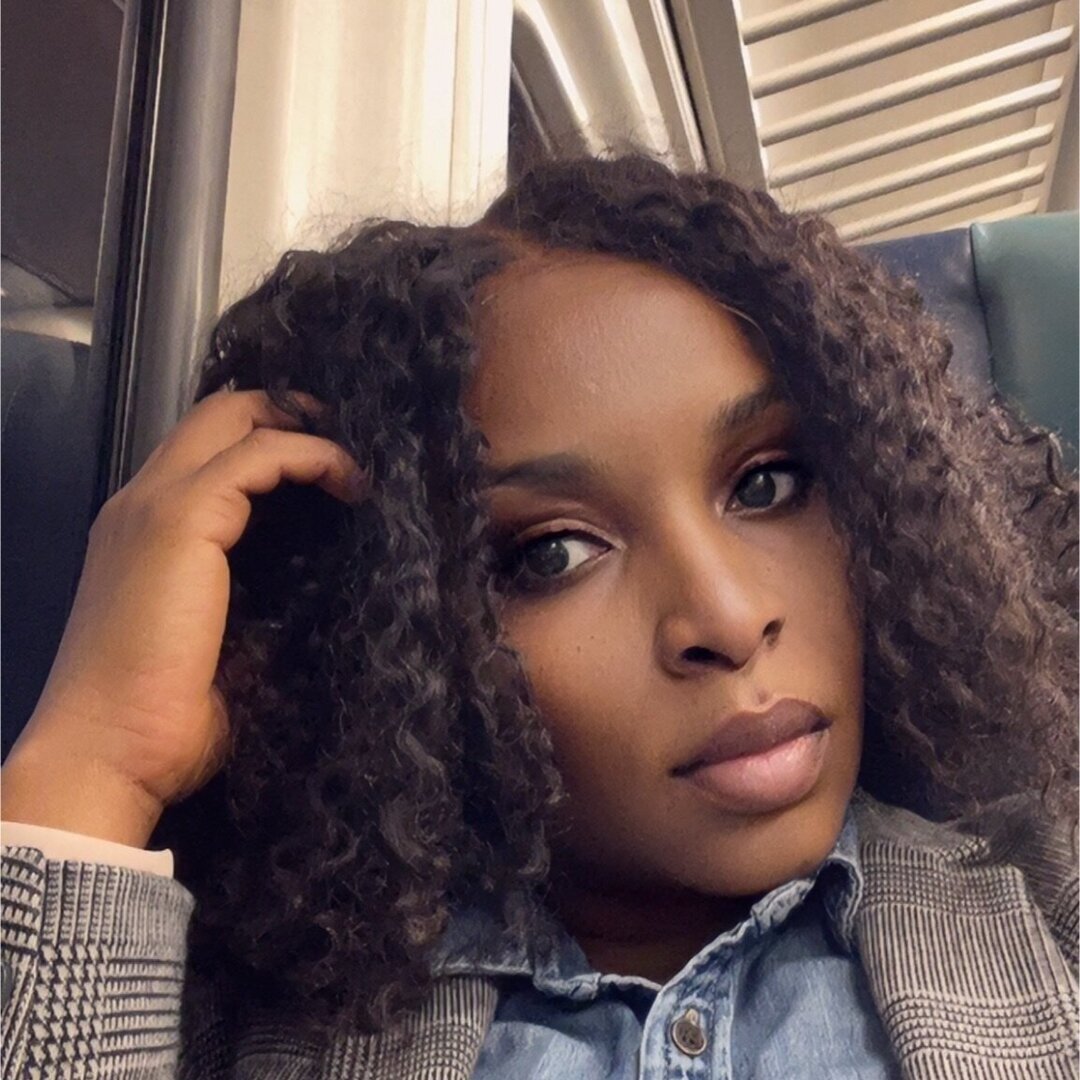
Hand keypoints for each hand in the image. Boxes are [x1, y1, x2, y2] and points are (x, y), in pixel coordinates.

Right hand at [4, 389, 365, 838]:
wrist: (109, 752)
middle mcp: (143, 503)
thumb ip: (254, 598)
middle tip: (351, 439)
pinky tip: (350, 482)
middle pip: (219, 415)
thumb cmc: (163, 719)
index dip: (271, 439)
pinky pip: (261, 456)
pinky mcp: (182, 518)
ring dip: (308, 430)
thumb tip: (315, 583)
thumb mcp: (223, 641)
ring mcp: (156, 505)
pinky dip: (313, 456)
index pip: (207, 452)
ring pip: (238, 420)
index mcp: (147, 533)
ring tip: (359, 462)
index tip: (332, 461)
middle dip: (291, 412)